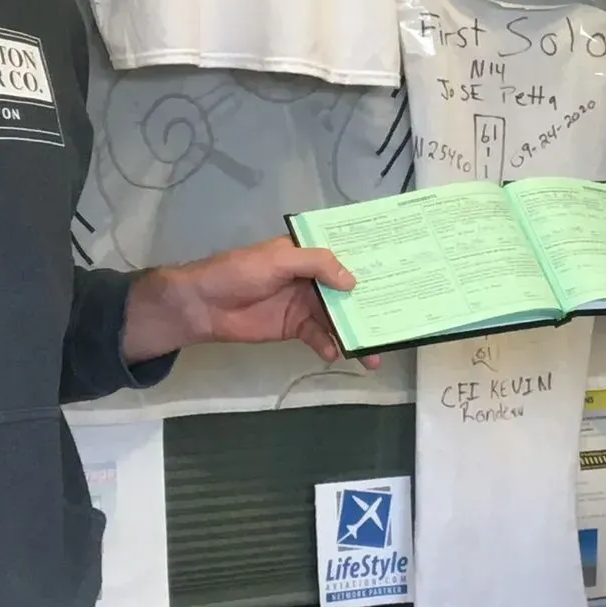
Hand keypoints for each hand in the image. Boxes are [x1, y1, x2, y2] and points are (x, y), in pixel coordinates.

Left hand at [121, 238, 379, 368]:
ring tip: (373, 353)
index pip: (346, 254)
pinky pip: (320, 337)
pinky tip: (337, 353)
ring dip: (355, 334)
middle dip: (371, 306)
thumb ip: (316, 264)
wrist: (203, 305)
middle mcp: (313, 277)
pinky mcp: (295, 328)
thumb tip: (352, 281)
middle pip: (349, 292)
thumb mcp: (279, 259)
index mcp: (309, 253)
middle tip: (397, 323)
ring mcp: (305, 304)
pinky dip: (330, 345)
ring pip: (338, 318)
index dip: (371, 262)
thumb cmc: (239, 271)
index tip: (401, 270)